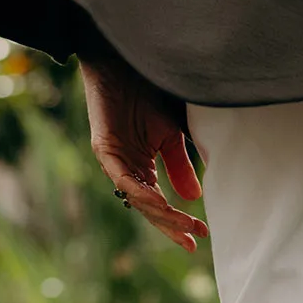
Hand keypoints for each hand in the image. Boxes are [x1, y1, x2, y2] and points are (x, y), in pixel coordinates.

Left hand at [78, 43, 209, 252]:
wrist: (129, 59)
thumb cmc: (149, 91)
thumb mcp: (171, 133)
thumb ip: (178, 165)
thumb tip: (193, 198)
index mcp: (143, 165)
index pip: (160, 202)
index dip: (177, 221)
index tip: (199, 238)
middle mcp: (127, 168)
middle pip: (148, 207)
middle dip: (171, 225)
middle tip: (192, 242)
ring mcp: (114, 160)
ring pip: (136, 197)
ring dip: (160, 213)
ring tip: (183, 224)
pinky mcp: (103, 148)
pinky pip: (121, 177)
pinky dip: (139, 191)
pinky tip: (157, 200)